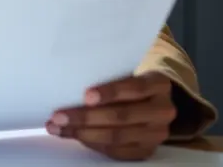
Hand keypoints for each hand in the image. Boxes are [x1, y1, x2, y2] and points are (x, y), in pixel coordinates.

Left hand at [46, 72, 176, 160]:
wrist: (150, 100)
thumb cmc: (128, 82)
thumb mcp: (125, 72)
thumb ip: (107, 76)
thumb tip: (69, 84)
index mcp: (159, 84)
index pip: (135, 88)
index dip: (110, 92)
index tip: (86, 95)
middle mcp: (163, 110)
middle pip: (123, 116)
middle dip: (86, 117)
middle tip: (59, 115)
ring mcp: (157, 134)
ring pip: (117, 136)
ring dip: (83, 133)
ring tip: (58, 127)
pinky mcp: (146, 150)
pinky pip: (116, 151)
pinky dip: (92, 144)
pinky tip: (73, 136)